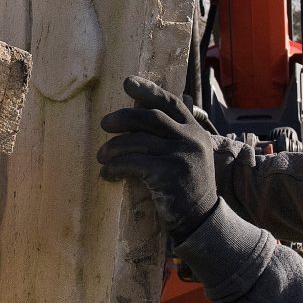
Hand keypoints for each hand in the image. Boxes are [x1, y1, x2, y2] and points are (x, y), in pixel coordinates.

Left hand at [97, 76, 220, 238]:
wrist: (201, 220)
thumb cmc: (188, 187)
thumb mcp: (191, 154)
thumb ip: (177, 133)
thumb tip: (160, 104)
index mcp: (196, 131)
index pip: (171, 103)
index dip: (149, 91)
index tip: (128, 83)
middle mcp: (191, 140)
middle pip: (151, 118)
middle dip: (124, 118)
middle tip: (104, 124)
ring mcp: (181, 156)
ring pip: (138, 141)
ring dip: (114, 147)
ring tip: (101, 155)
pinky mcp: (168, 175)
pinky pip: (134, 163)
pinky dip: (116, 167)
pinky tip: (108, 173)